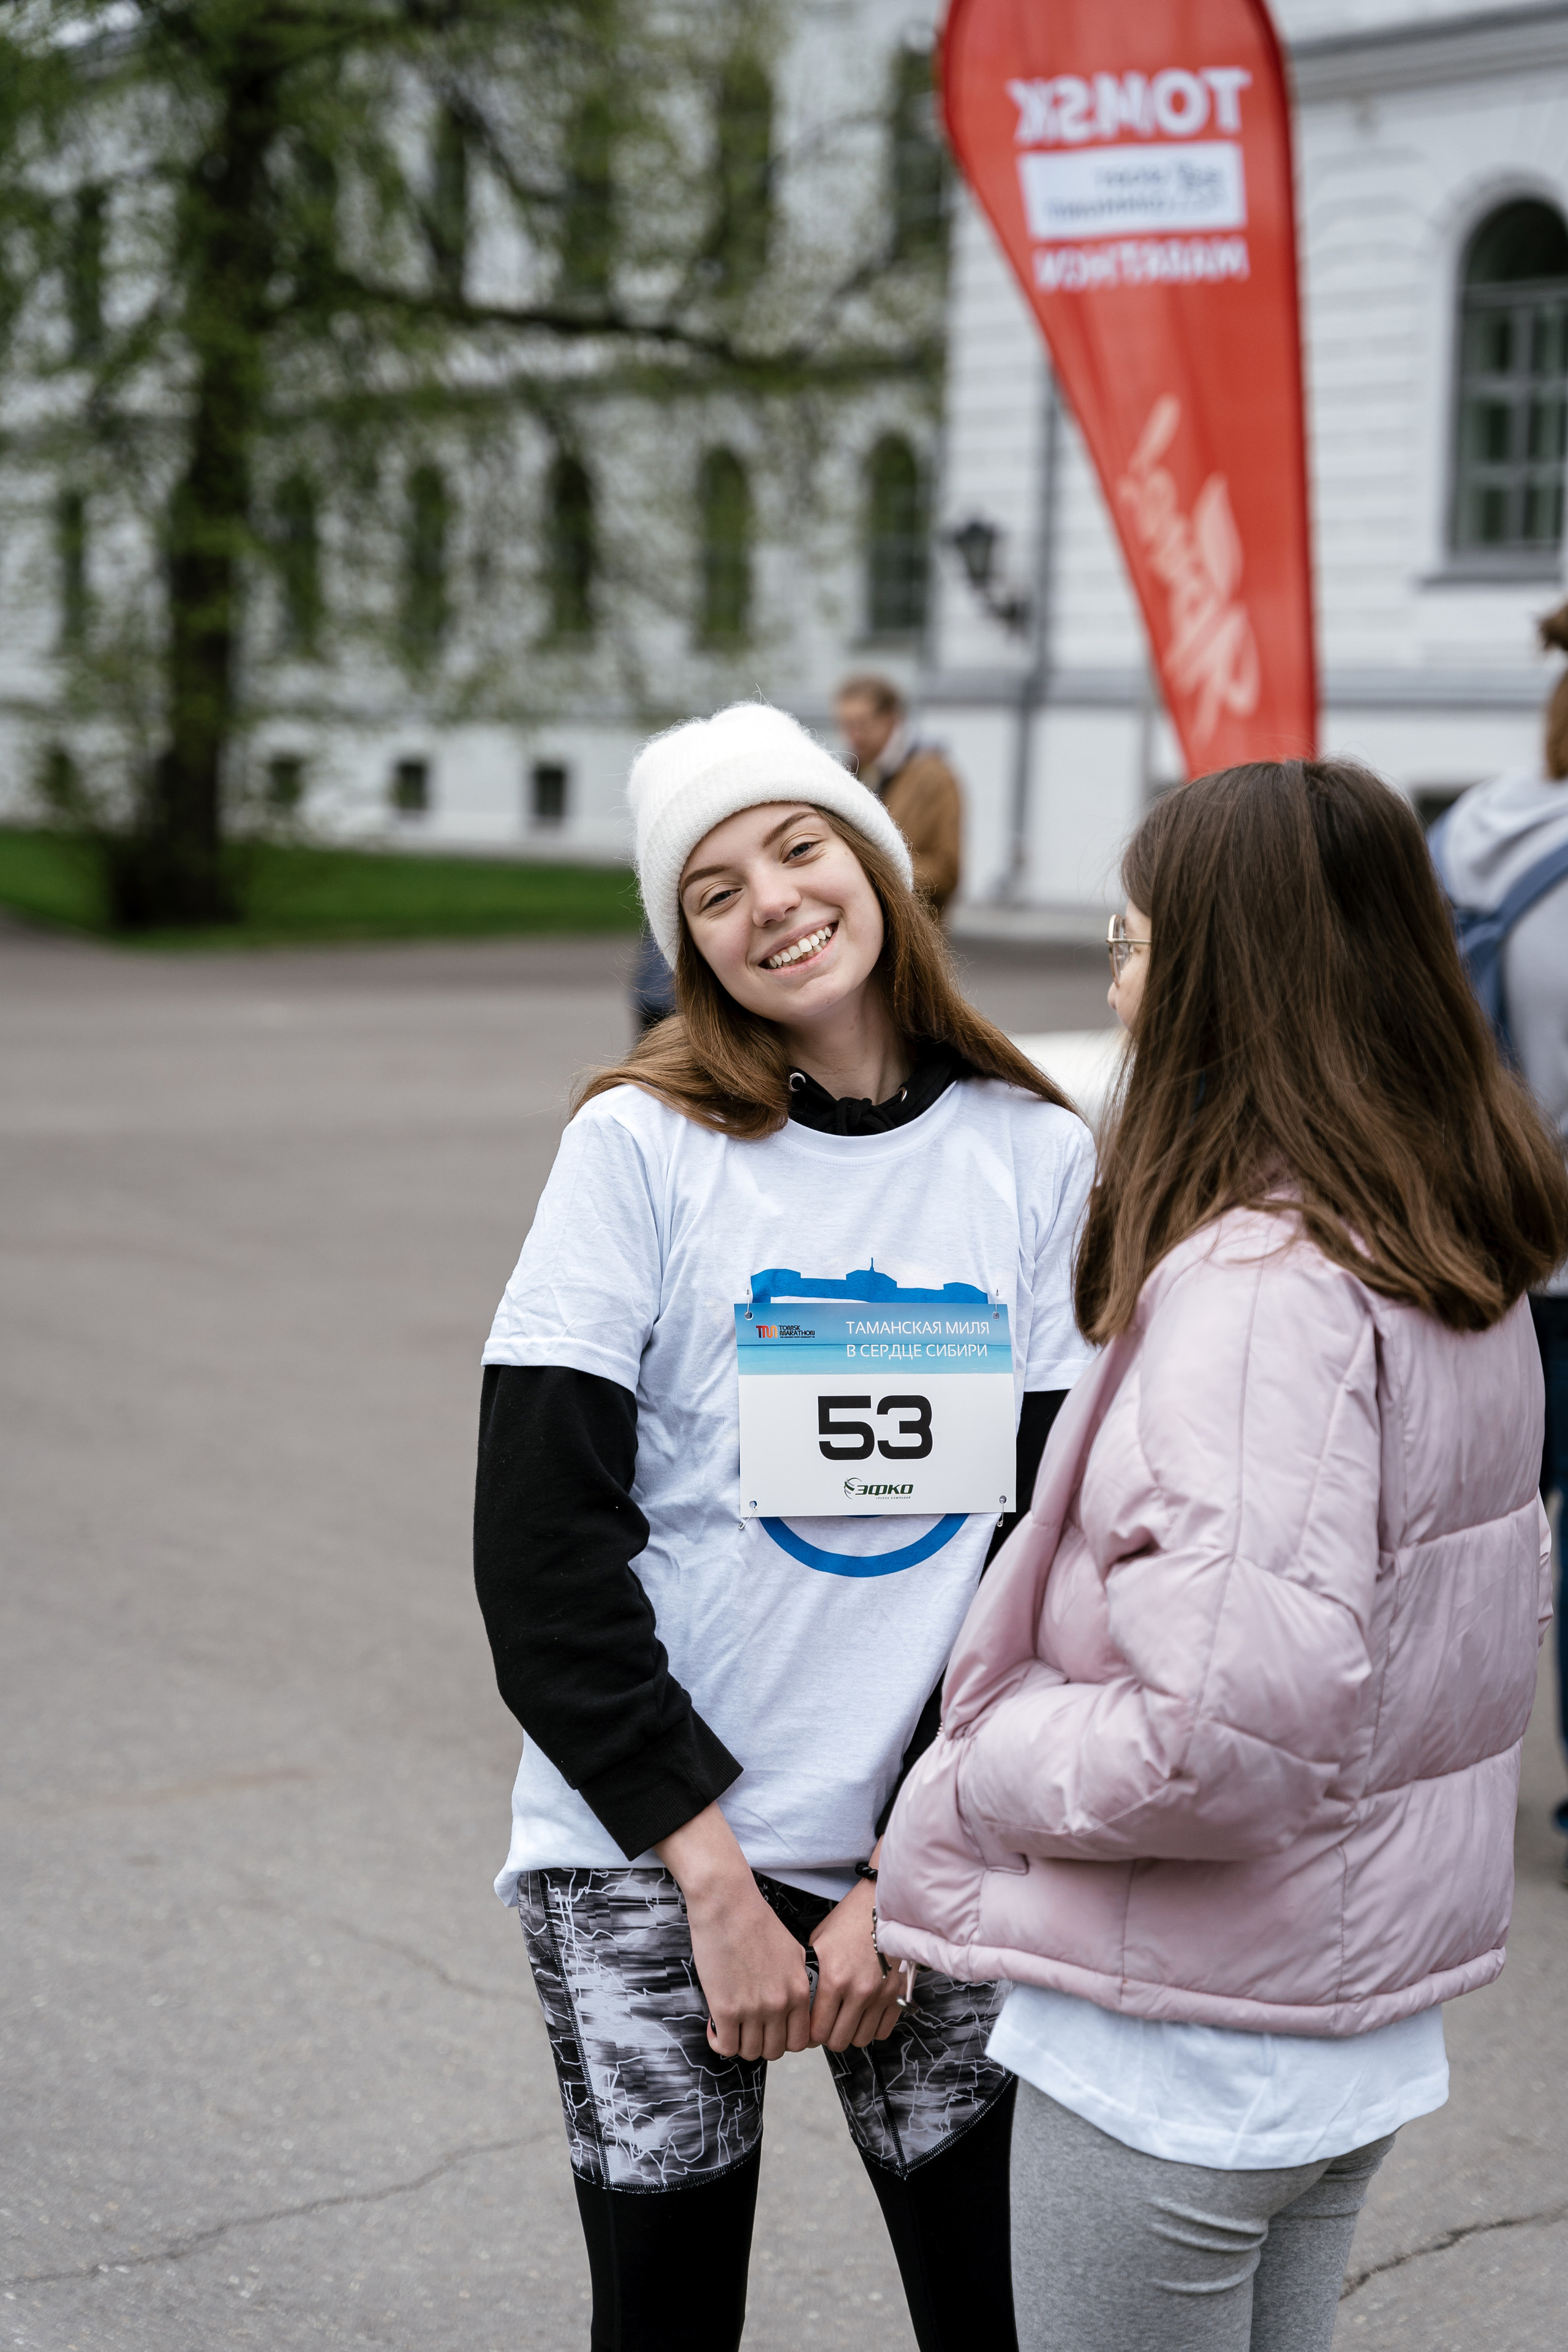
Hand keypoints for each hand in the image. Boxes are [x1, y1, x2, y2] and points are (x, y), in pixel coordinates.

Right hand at [655, 1804, 812, 2061]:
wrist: (727, 1903)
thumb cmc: (755, 1921)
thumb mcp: (791, 1951)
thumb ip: (796, 1981)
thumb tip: (793, 2004)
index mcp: (799, 1990)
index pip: (800, 2040)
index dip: (783, 2039)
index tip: (770, 2031)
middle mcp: (780, 2004)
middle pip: (775, 2050)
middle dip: (761, 2043)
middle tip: (748, 2028)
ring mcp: (754, 2009)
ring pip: (750, 2052)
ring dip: (740, 2043)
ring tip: (731, 2025)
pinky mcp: (726, 2009)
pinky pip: (726, 2046)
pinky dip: (719, 2041)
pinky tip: (714, 2025)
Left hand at [807, 1877, 908, 2051]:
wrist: (879, 1906)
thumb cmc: (847, 1922)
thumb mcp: (818, 1946)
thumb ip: (811, 1979)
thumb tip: (802, 2006)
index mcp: (834, 1979)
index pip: (818, 2030)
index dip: (810, 2035)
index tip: (810, 2031)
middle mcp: (858, 1991)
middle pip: (839, 2041)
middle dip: (829, 2037)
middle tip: (827, 2026)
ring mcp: (881, 1994)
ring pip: (861, 2040)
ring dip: (850, 2034)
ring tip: (845, 2020)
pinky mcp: (898, 1994)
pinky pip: (883, 2031)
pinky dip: (871, 2028)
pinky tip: (864, 2015)